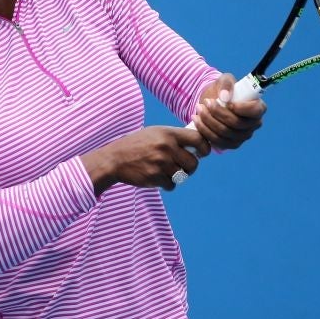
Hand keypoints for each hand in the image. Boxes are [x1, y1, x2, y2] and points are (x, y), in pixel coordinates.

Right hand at [82, 126, 211, 195]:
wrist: (114, 159)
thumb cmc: (137, 145)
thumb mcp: (155, 133)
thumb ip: (174, 136)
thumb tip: (198, 141)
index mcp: (168, 133)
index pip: (198, 139)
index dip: (205, 148)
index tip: (202, 153)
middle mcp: (167, 147)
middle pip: (194, 162)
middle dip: (190, 167)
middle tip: (182, 167)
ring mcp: (161, 163)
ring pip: (183, 175)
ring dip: (178, 176)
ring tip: (166, 171)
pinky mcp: (155, 177)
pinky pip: (172, 185)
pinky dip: (167, 184)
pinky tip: (157, 177)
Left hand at [191, 73, 266, 149]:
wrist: (213, 101)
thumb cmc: (223, 89)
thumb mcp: (225, 80)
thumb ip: (226, 84)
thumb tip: (224, 96)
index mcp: (258, 108)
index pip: (256, 111)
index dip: (241, 108)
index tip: (226, 101)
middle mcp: (254, 124)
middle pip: (236, 123)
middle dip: (218, 112)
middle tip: (206, 102)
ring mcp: (243, 136)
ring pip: (225, 133)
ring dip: (208, 121)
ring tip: (198, 108)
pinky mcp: (231, 144)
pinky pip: (218, 141)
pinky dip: (205, 131)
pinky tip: (197, 120)